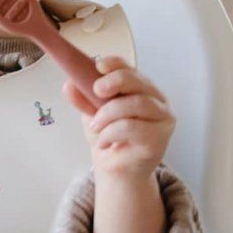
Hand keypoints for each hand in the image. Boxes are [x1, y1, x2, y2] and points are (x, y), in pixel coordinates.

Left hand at [61, 56, 174, 179]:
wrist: (116, 169)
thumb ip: (83, 99)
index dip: (115, 63)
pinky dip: (111, 132)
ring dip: (108, 114)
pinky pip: (131, 127)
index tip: (98, 65)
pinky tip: (104, 141)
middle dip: (115, 81)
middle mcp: (157, 101)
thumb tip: (70, 85)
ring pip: (136, 103)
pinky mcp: (159, 139)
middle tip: (96, 90)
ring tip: (95, 126)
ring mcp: (162, 119)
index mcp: (142, 89)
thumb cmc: (110, 138)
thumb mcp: (92, 114)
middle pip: (138, 82)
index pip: (131, 69)